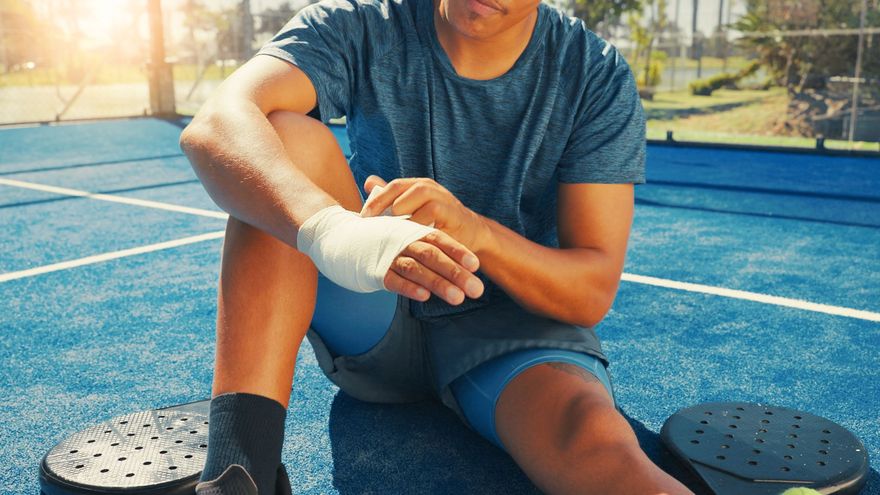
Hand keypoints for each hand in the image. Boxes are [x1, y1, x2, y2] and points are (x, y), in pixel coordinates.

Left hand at [361, 176, 489, 253]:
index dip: (376, 200)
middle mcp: (429, 188)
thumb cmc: (437, 223)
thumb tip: (368, 182)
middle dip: (384, 204)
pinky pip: (433, 212)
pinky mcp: (453, 211)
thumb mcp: (413, 212)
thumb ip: (392, 198)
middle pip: (401, 187)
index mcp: (416, 186)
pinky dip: (419, 223)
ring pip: (418, 195)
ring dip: (402, 210)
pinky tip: (409, 237)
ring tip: (389, 227)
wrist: (470, 233)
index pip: (392, 186)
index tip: (361, 217)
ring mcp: (442, 197)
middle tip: (371, 222)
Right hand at [383, 230, 484, 304]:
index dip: (458, 251)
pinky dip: (409, 287)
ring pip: (416, 269)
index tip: (476, 265)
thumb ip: (433, 249)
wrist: (345, 238)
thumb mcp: (409, 238)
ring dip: (438, 283)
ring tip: (458, 298)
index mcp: (414, 232)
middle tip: (477, 289)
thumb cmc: (386, 241)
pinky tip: (424, 296)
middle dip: (456, 273)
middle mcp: (403, 242)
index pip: (439, 239)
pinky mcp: (375, 272)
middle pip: (432, 256)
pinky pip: (394, 280)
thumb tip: (466, 266)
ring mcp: (389, 256)